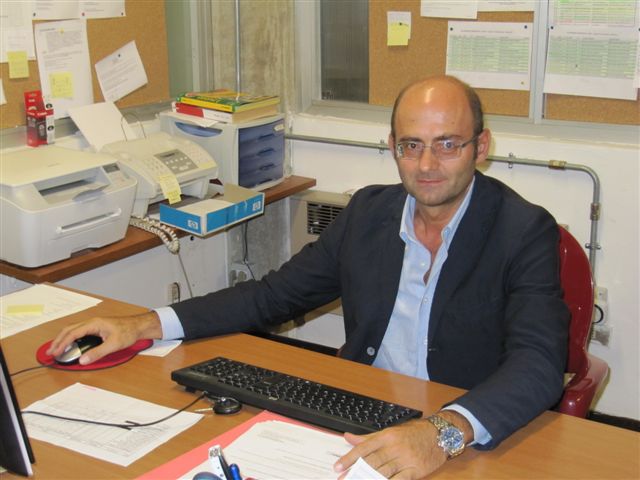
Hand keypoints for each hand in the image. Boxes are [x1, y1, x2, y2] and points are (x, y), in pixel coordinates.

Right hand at [46, 311, 161, 364]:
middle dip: (58, 340)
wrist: (138, 326)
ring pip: (73, 330)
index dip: (61, 344)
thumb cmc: (128, 332)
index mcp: (94, 324)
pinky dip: (71, 338)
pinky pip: (79, 331)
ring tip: (56, 349)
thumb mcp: (113, 345)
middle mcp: (91, 322)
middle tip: (50, 352)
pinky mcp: (96, 328)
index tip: (55, 353)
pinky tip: (69, 344)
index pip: (72, 333)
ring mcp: (93, 324)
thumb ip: (97, 353)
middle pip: (69, 330)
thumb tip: (82, 360)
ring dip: (63, 339)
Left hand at [334, 419, 446, 478]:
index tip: (338, 468)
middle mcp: (394, 446)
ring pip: (384, 472)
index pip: (363, 448)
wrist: (440, 434)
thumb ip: (368, 437)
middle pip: (372, 462)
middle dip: (356, 473)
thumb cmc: (413, 433)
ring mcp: (405, 459)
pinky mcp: (416, 470)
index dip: (349, 458)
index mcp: (386, 436)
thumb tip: (348, 437)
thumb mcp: (390, 432)